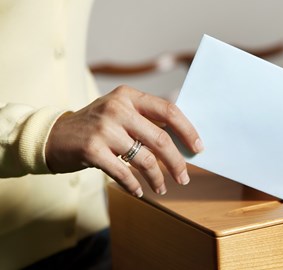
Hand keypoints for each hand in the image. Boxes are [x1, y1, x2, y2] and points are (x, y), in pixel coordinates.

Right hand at [45, 85, 203, 196]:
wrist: (53, 135)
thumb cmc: (96, 127)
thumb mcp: (119, 113)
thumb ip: (146, 121)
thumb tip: (183, 142)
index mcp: (129, 96)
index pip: (169, 111)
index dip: (188, 131)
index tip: (198, 149)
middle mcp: (117, 108)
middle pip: (161, 139)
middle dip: (177, 162)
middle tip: (184, 177)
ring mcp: (103, 129)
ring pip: (145, 159)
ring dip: (158, 178)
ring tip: (162, 187)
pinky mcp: (92, 150)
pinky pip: (124, 173)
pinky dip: (134, 186)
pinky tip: (139, 191)